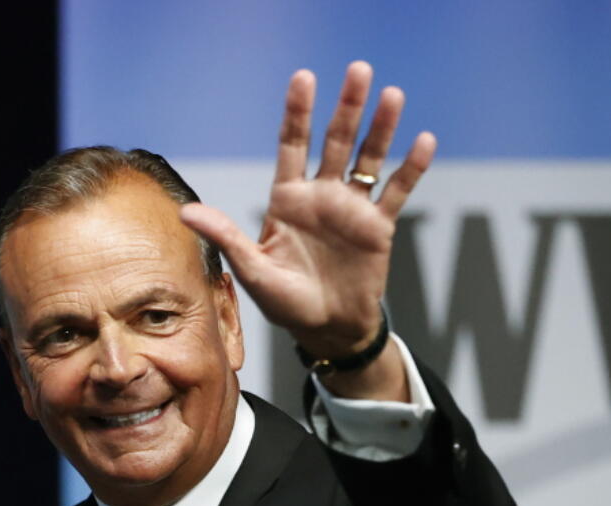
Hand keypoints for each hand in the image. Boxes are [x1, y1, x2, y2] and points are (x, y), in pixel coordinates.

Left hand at [179, 60, 435, 362]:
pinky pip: (397, 191)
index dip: (298, 112)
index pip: (292, 146)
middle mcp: (321, 196)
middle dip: (347, 107)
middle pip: (336, 141)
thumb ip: (226, 236)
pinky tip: (424, 141)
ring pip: (369, 158)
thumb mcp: (252, 271)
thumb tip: (186, 212)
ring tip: (392, 96)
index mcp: (287, 200)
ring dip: (381, 128)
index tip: (304, 78)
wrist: (328, 330)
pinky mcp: (378, 226)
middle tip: (358, 70)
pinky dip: (411, 168)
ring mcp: (351, 208)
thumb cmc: (286, 303)